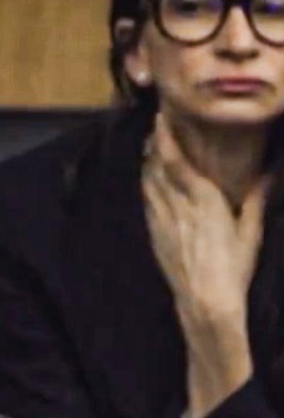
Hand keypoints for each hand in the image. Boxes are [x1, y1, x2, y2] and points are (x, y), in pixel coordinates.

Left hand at [142, 111, 265, 417]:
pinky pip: (147, 200)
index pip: (176, 160)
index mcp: (202, 199)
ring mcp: (161, 219)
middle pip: (156, 166)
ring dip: (148, 161)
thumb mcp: (251, 231)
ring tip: (150, 147)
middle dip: (154, 144)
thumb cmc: (233, 266)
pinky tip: (148, 180)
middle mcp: (176, 205)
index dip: (165, 137)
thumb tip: (271, 172)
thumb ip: (259, 199)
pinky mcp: (154, 234)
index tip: (161, 117)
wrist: (204, 300)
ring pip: (148, 181)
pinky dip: (146, 184)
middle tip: (155, 126)